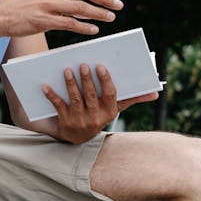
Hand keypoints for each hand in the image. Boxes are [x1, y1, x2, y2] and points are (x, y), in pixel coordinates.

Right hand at [0, 0, 122, 37]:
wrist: (2, 14)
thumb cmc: (26, 3)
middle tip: (119, 5)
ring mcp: (48, 4)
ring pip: (81, 7)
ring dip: (99, 13)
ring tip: (111, 17)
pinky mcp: (43, 20)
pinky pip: (69, 24)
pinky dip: (85, 27)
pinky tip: (94, 30)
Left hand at [40, 64, 157, 143]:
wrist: (75, 136)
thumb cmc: (97, 114)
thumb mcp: (114, 108)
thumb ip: (132, 99)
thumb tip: (155, 93)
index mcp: (110, 112)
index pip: (110, 95)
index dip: (105, 81)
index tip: (100, 66)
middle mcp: (96, 119)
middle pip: (91, 96)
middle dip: (87, 80)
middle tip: (83, 64)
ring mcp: (80, 122)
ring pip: (75, 100)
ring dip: (71, 84)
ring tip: (67, 70)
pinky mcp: (65, 123)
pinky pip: (58, 106)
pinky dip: (51, 95)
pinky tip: (45, 85)